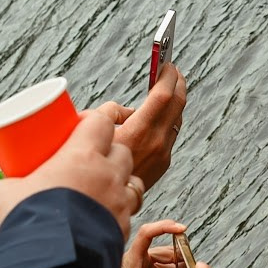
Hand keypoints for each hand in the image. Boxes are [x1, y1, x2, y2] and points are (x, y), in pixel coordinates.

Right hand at [0, 109, 138, 233]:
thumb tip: (9, 185)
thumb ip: (13, 181)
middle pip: (123, 150)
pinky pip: (128, 213)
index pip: (102, 122)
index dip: (94, 121)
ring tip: (102, 189)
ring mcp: (119, 203)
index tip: (81, 127)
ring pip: (134, 182)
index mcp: (82, 156)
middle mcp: (108, 176)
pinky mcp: (123, 229)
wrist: (47, 265)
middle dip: (110, 151)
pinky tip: (102, 217)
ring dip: (121, 181)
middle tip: (91, 160)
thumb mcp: (5, 192)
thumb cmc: (24, 222)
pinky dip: (119, 211)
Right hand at [95, 60, 187, 194]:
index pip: (164, 95)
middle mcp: (156, 143)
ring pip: (175, 119)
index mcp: (139, 132)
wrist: (99, 205)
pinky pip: (169, 134)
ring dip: (173, 101)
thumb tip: (126, 110)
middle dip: (177, 83)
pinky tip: (158, 114)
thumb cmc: (89, 167)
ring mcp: (162, 155)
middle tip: (172, 69)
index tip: (167, 63)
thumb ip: (109, 113)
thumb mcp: (90, 132)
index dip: (168, 75)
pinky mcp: (162, 165)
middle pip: (178, 104)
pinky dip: (167, 119)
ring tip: (166, 87)